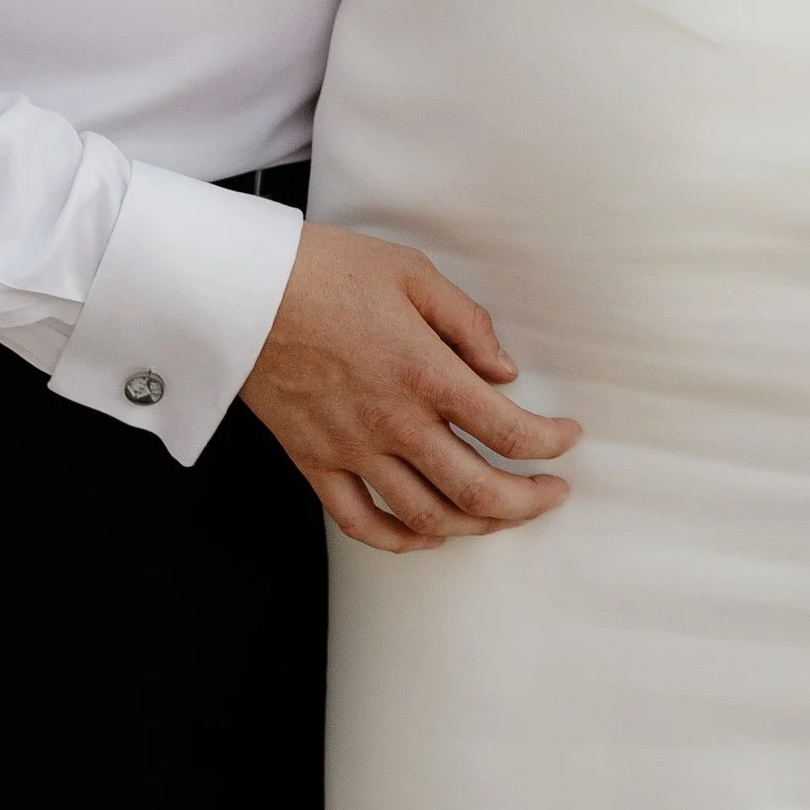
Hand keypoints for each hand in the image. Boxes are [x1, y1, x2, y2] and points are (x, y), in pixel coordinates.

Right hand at [243, 220, 580, 552]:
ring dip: (475, 526)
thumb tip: (504, 371)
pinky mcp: (314, 460)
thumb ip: (466, 323)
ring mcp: (352, 448)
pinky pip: (360, 522)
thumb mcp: (411, 273)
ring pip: (425, 517)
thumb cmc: (325, 269)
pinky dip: (399, 540)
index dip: (550, 442)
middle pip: (477, 490)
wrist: (243, 288)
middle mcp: (394, 421)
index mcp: (425, 371)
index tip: (567, 437)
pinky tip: (425, 534)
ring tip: (500, 516)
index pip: (508, 430)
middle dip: (527, 502)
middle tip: (551, 494)